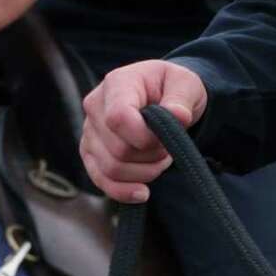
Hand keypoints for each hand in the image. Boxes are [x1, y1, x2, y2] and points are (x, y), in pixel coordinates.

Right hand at [80, 60, 208, 201]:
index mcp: (117, 83)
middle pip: (119, 150)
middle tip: (168, 148)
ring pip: (111, 170)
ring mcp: (89, 132)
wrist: (160, 97)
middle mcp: (95, 107)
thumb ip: (182, 99)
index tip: (165, 139)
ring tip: (160, 159)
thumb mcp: (186, 84)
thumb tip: (180, 116)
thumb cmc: (172, 88)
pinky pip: (101, 182)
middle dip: (151, 156)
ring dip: (144, 173)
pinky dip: (123, 192)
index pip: (118, 118)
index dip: (144, 138)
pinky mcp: (90, 154)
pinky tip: (143, 193)